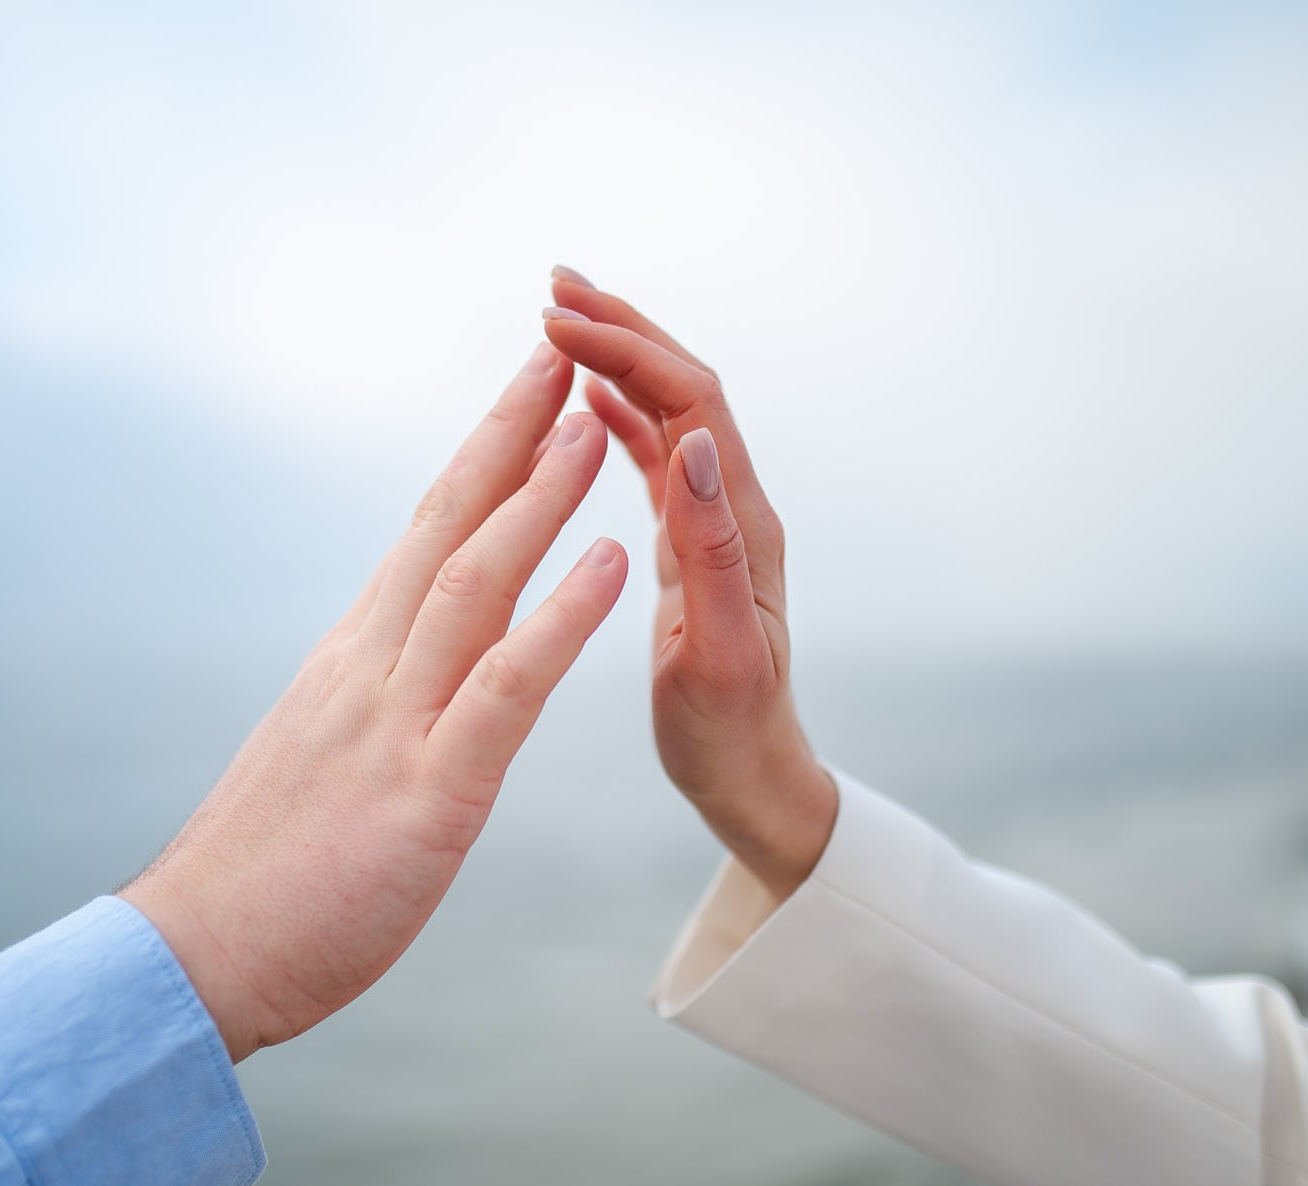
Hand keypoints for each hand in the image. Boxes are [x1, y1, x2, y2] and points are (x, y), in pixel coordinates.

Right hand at [119, 344, 624, 1060]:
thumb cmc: (261, 872)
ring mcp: (394, 722)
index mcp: (351, 661)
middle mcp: (369, 668)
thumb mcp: (318, 757)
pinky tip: (610, 563)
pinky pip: (503, 687)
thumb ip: (362, 699)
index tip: (524, 396)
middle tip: (560, 352)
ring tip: (595, 424)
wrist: (198, 954)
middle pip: (447, 526)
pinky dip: (560, 617)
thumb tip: (389, 663)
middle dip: (509, 435)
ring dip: (539, 498)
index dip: (479, 460)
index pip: (424, 537)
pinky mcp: (426, 791)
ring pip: (475, 583)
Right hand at [542, 271, 835, 898]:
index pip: (690, 402)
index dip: (629, 350)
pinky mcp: (690, 546)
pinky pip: (655, 459)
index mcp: (739, 526)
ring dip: (619, 360)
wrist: (753, 776)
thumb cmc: (730, 730)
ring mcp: (713, 523)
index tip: (559, 321)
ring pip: (668, 413)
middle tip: (555, 286)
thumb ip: (709, 549)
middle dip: (624, 329)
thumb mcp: (718, 651)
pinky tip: (585, 404)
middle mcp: (732, 509)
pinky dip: (621, 416)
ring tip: (560, 322)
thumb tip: (689, 444)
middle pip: (684, 387)